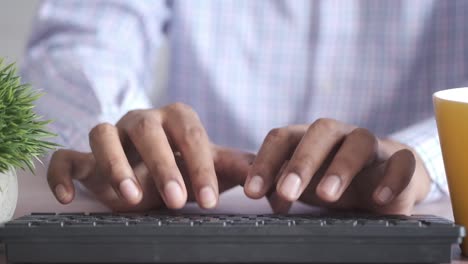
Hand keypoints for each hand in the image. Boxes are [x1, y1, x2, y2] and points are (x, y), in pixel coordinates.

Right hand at [47, 103, 254, 210]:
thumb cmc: (185, 168)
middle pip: (147, 130)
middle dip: (163, 165)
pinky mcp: (84, 156)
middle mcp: (141, 120)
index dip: (200, 166)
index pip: (190, 135)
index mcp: (175, 119)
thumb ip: (237, 166)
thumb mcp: (211, 167)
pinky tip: (71, 197)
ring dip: (115, 165)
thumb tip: (268, 174)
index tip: (208, 201)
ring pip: (103, 133)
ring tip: (131, 198)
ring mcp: (111, 135)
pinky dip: (63, 173)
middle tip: (178, 201)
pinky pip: (66, 156)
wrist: (152, 170)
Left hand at [244, 118, 430, 213]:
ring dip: (341, 167)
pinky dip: (392, 178)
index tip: (252, 193)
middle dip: (301, 162)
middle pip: (320, 132)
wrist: (382, 180)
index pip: (282, 138)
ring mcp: (371, 145)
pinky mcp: (400, 161)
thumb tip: (249, 186)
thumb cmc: (331, 179)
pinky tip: (378, 199)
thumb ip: (275, 183)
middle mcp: (339, 135)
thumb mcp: (299, 183)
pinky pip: (402, 162)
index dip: (265, 162)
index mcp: (308, 137)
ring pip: (359, 142)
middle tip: (286, 192)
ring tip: (326, 196)